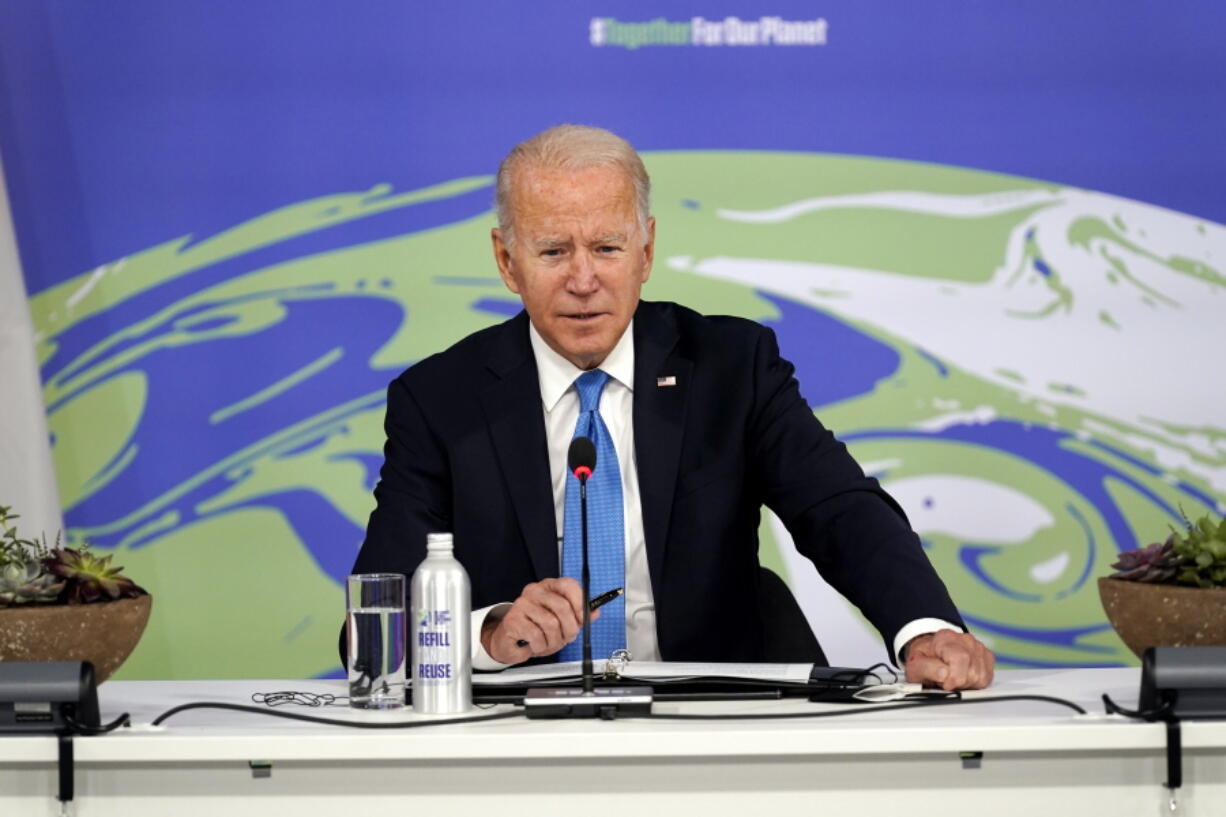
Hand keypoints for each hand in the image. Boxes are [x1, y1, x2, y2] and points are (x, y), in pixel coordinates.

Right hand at [480, 578, 596, 664]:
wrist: (510, 641)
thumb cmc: (536, 629)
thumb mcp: (562, 622)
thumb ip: (579, 616)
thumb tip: (595, 611)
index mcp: (549, 587)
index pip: (569, 585)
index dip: (580, 603)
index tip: (583, 619)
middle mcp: (535, 591)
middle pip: (562, 607)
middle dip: (569, 628)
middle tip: (567, 638)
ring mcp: (522, 604)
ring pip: (551, 624)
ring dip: (554, 641)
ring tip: (549, 643)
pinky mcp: (513, 619)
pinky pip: (536, 635)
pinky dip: (541, 646)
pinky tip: (536, 645)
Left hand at [904, 630, 994, 689]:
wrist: (931, 653)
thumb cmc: (924, 660)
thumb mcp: (915, 666)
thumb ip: (926, 668)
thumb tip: (944, 674)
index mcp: (946, 638)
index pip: (960, 659)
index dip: (954, 678)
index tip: (945, 685)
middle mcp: (965, 640)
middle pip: (972, 672)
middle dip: (958, 683)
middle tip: (945, 681)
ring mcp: (979, 647)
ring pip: (981, 677)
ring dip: (966, 684)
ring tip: (953, 678)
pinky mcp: (987, 657)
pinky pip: (987, 678)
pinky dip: (975, 683)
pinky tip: (963, 677)